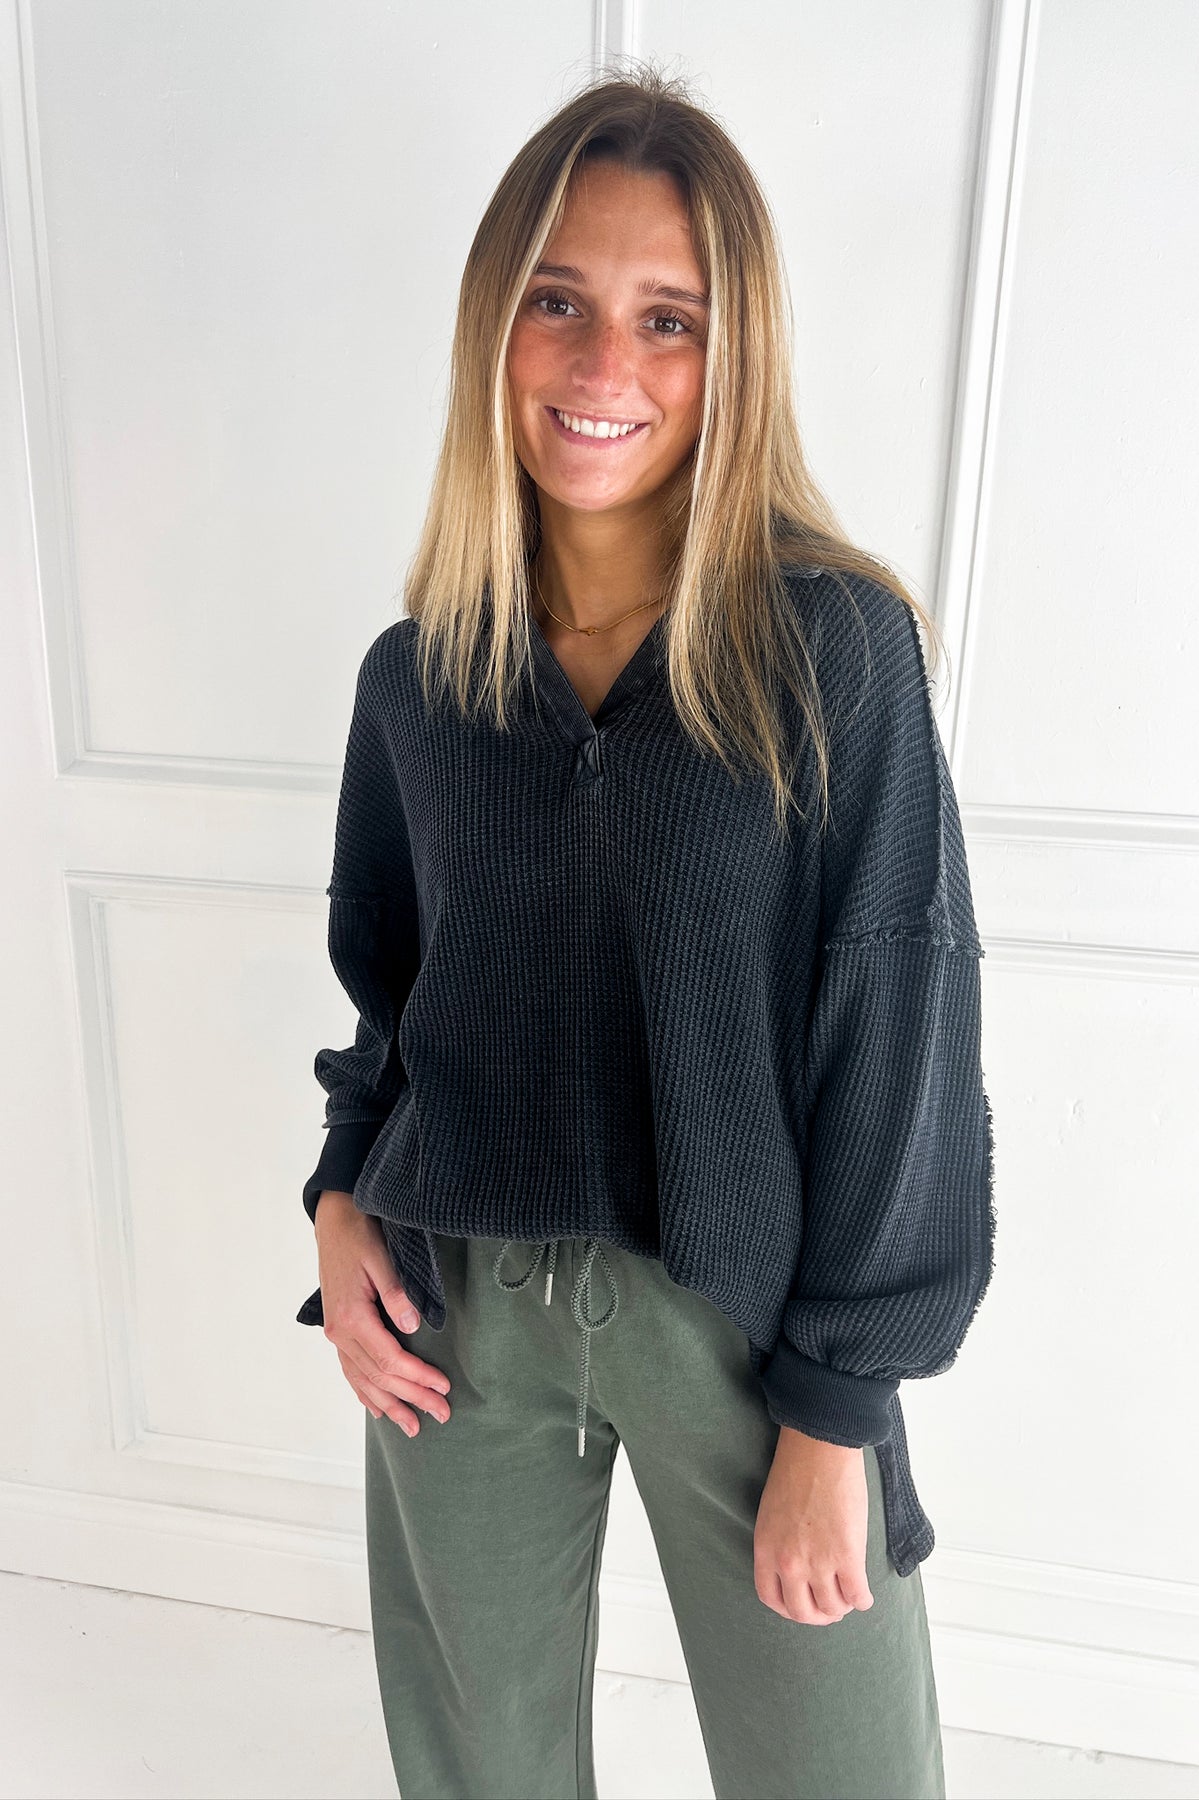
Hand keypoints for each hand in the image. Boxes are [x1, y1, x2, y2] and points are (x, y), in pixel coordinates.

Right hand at [313, 1191, 451, 1437]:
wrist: (334, 1222)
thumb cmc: (359, 1236)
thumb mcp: (381, 1258)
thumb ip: (396, 1293)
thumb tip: (413, 1328)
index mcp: (352, 1317)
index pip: (390, 1359)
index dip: (417, 1377)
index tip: (443, 1387)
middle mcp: (340, 1332)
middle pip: (379, 1376)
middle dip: (411, 1398)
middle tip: (441, 1415)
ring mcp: (336, 1334)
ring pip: (363, 1380)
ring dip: (389, 1405)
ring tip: (412, 1426)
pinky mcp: (338, 1330)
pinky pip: (350, 1370)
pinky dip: (364, 1392)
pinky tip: (377, 1408)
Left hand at [753, 1425, 873, 1624]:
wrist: (819, 1448)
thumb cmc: (796, 1471)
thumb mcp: (771, 1513)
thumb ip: (778, 1544)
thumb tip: (794, 1567)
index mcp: (766, 1549)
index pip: (771, 1598)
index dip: (789, 1609)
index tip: (802, 1606)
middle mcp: (789, 1563)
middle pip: (802, 1612)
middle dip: (818, 1615)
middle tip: (829, 1609)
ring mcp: (819, 1562)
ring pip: (832, 1607)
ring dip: (842, 1607)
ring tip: (848, 1597)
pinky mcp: (848, 1556)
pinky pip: (857, 1595)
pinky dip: (863, 1600)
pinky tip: (864, 1595)